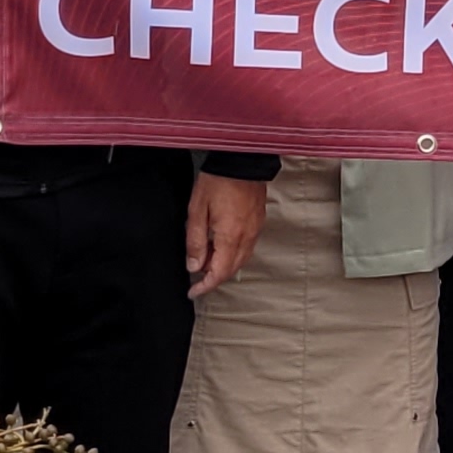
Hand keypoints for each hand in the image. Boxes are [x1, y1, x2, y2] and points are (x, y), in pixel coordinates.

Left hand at [186, 174, 266, 295]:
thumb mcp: (196, 211)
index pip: (218, 273)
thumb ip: (194, 241)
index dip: (205, 286)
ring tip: (206, 257)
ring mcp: (255, 230)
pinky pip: (247, 247)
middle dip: (213, 277)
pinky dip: (233, 253)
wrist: (241, 160)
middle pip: (231, 269)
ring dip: (224, 265)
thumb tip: (194, 266)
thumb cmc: (217, 181)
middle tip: (196, 274)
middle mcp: (246, 237)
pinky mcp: (259, 221)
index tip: (193, 291)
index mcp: (229, 237)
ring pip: (241, 259)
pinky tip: (221, 244)